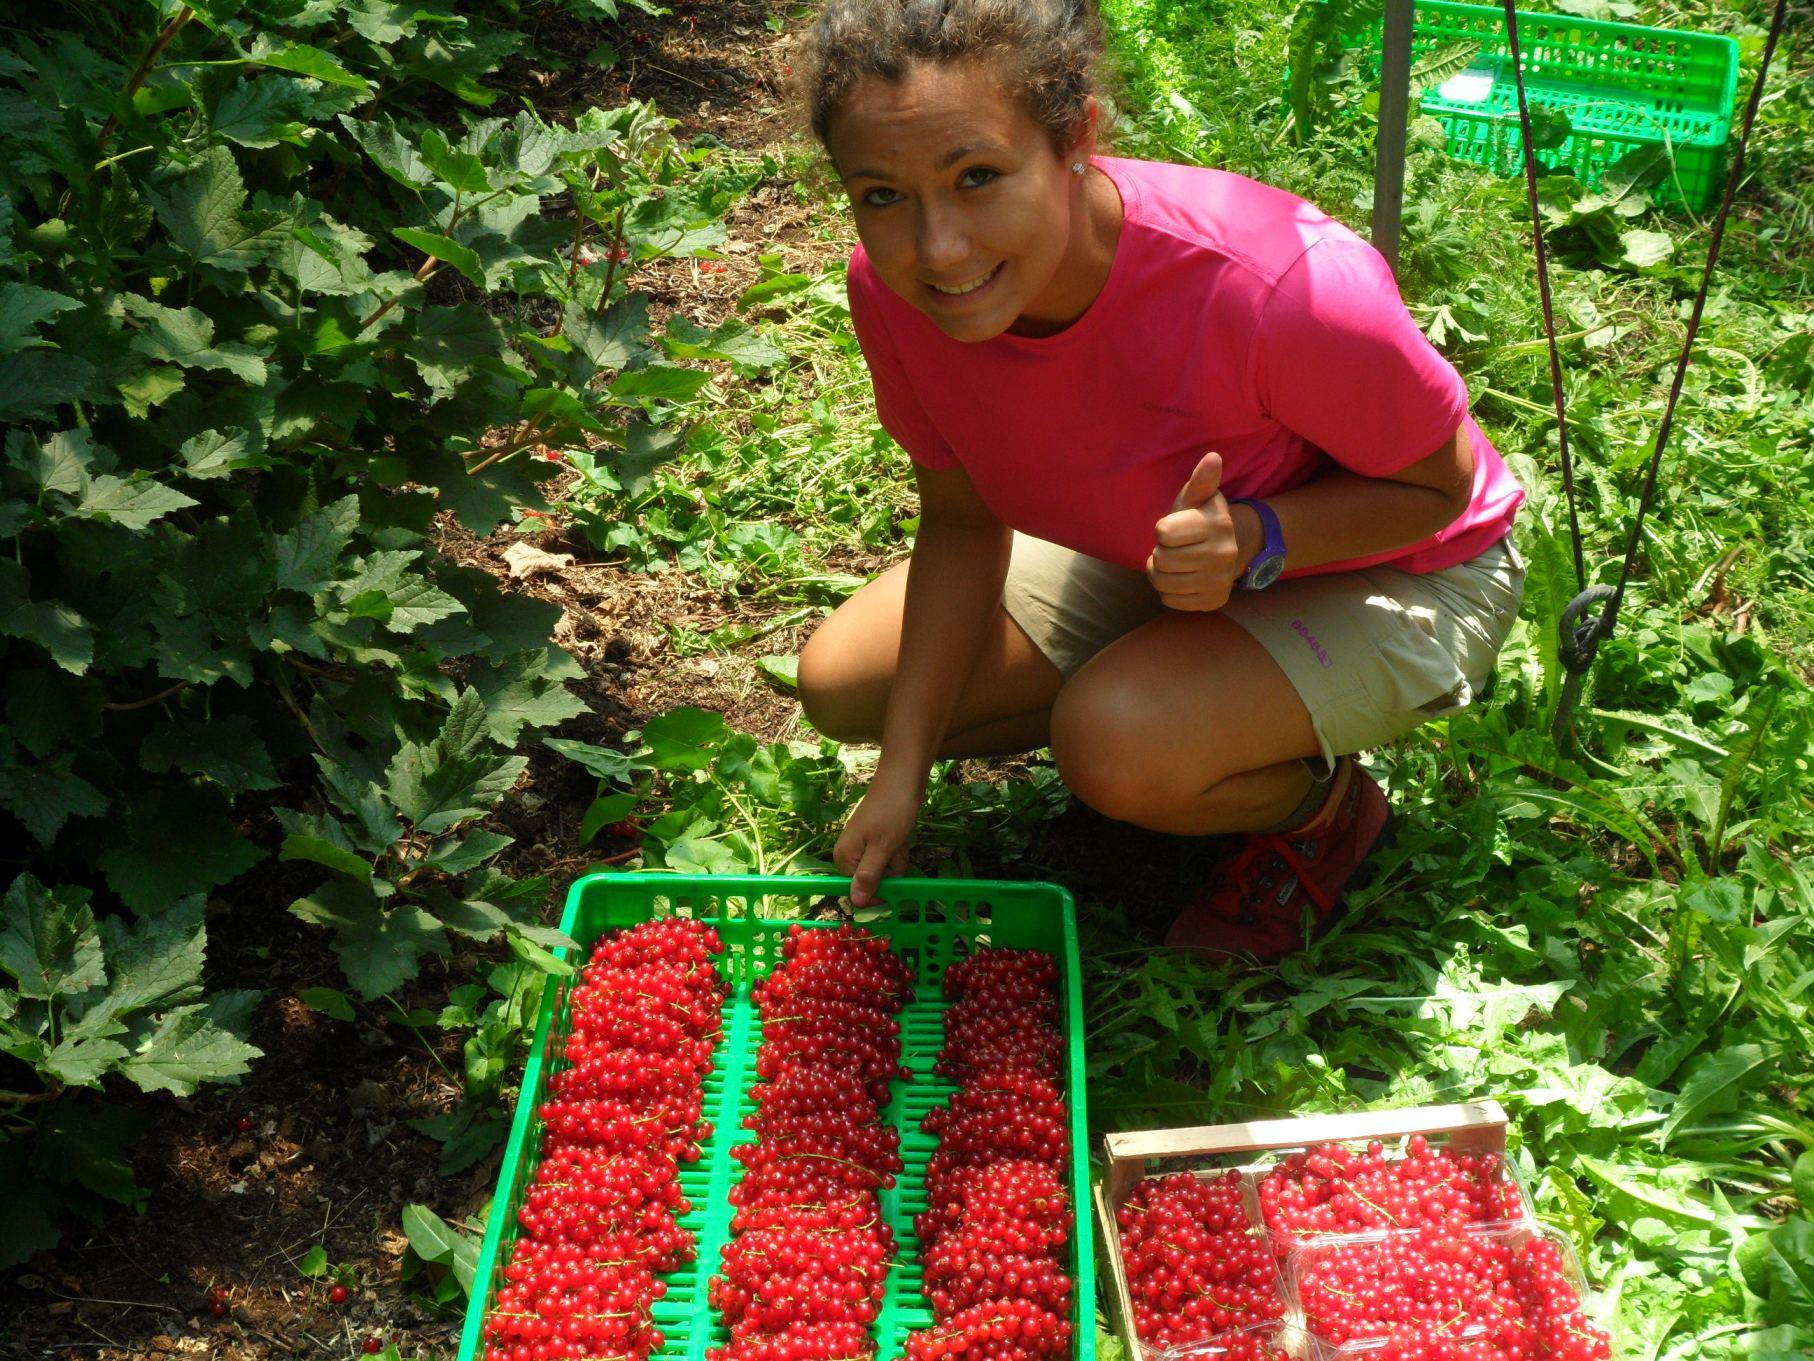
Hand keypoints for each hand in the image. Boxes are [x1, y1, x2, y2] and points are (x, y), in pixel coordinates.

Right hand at [833, 771, 920, 906]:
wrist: (904, 778)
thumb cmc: (892, 811)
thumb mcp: (882, 847)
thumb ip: (869, 876)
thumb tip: (856, 903)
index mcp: (844, 857)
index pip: (857, 892)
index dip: (877, 892)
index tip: (894, 884)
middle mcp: (849, 854)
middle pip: (872, 881)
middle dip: (890, 871)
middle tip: (896, 850)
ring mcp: (863, 845)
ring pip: (884, 870)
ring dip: (897, 860)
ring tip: (899, 839)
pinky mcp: (876, 839)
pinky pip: (889, 857)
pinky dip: (898, 850)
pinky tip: (901, 836)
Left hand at [1147, 451, 1248, 611]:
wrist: (1225, 550)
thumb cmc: (1198, 520)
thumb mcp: (1197, 498)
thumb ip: (1201, 479)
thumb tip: (1212, 457)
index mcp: (1216, 523)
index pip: (1163, 533)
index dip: (1162, 531)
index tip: (1174, 529)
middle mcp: (1224, 553)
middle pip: (1161, 560)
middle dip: (1159, 554)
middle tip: (1172, 549)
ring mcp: (1220, 580)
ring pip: (1162, 583)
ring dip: (1160, 574)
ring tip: (1174, 564)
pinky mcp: (1213, 601)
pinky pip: (1170, 600)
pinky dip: (1169, 592)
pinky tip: (1182, 579)